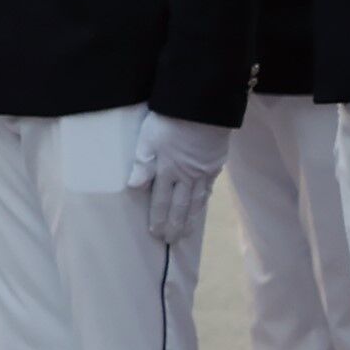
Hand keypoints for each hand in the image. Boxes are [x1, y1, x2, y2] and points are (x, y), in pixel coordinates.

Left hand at [125, 110, 233, 249]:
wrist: (204, 107)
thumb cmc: (170, 119)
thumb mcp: (148, 138)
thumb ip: (142, 163)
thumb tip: (133, 187)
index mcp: (167, 170)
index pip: (161, 200)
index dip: (158, 218)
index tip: (156, 233)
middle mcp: (186, 175)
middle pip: (180, 206)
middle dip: (175, 225)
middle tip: (172, 241)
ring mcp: (203, 172)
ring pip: (196, 201)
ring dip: (191, 218)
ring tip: (187, 232)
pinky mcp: (216, 164)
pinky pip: (209, 188)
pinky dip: (204, 201)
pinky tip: (201, 206)